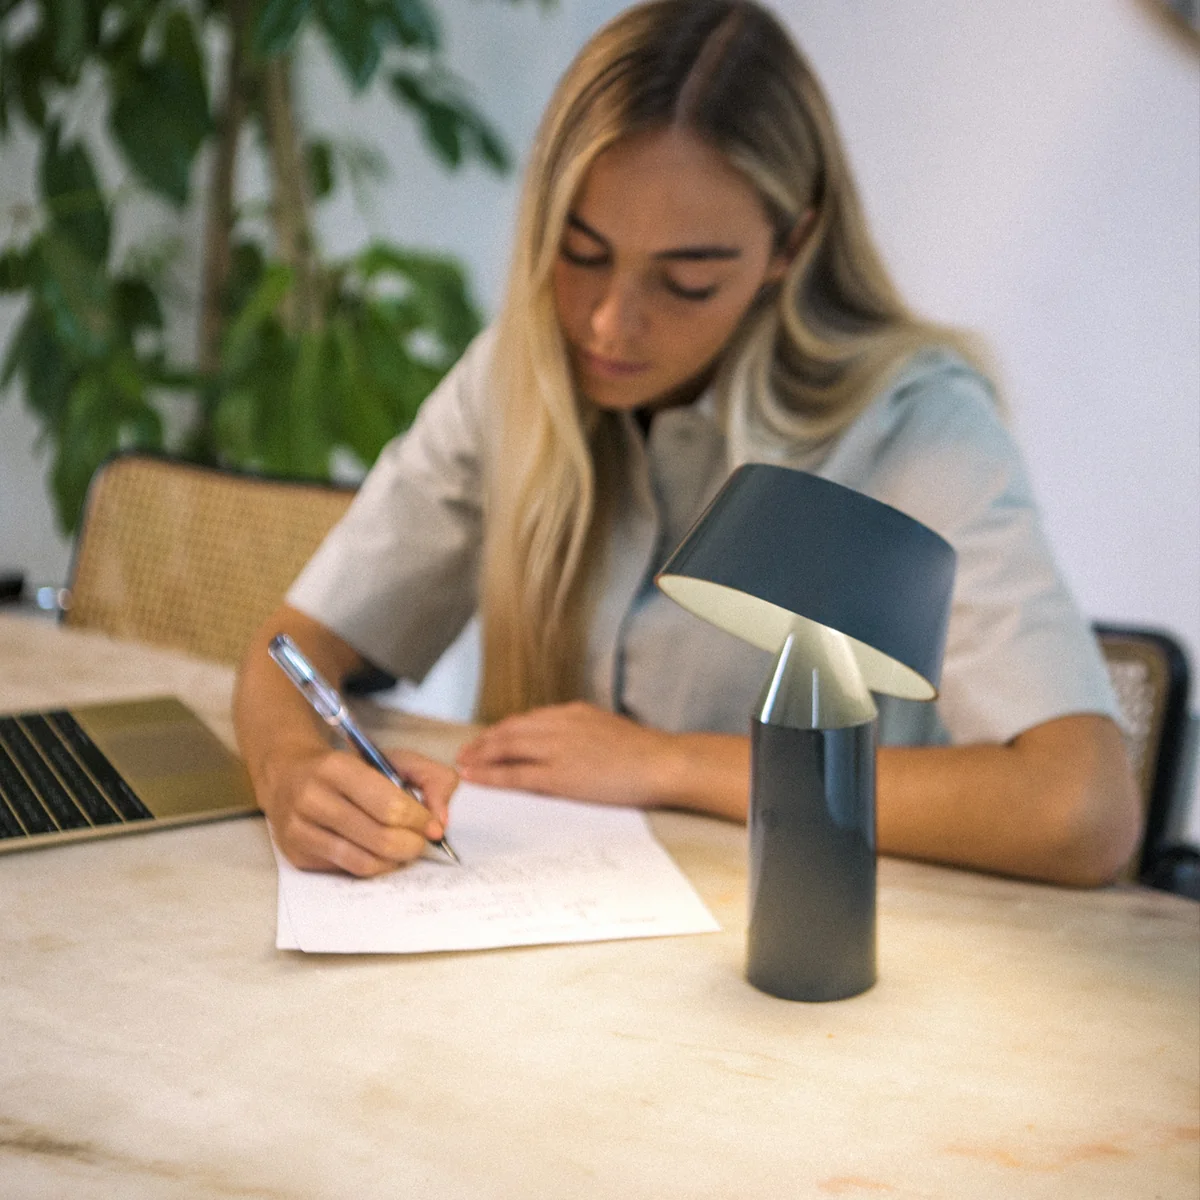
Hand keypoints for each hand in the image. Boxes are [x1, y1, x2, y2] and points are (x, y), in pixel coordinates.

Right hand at [261, 746, 457, 876]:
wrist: (288, 775)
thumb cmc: (349, 768)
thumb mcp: (392, 758)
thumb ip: (430, 778)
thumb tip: (441, 820)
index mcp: (337, 768)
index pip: (389, 806)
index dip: (419, 820)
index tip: (433, 825)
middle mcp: (312, 798)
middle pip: (380, 838)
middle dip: (412, 844)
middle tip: (421, 841)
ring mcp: (299, 829)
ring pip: (364, 862)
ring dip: (395, 860)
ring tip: (405, 848)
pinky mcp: (296, 854)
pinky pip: (348, 870)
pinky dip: (375, 866)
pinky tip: (381, 853)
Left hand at [455, 701, 676, 806]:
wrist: (662, 763)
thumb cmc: (644, 752)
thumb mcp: (607, 729)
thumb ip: (583, 731)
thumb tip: (568, 744)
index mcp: (574, 712)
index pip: (527, 719)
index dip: (502, 730)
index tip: (488, 738)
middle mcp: (560, 724)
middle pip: (509, 730)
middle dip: (483, 742)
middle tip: (464, 752)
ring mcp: (557, 749)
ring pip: (505, 748)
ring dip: (480, 756)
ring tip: (463, 765)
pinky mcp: (558, 775)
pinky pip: (515, 774)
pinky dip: (490, 775)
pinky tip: (474, 778)